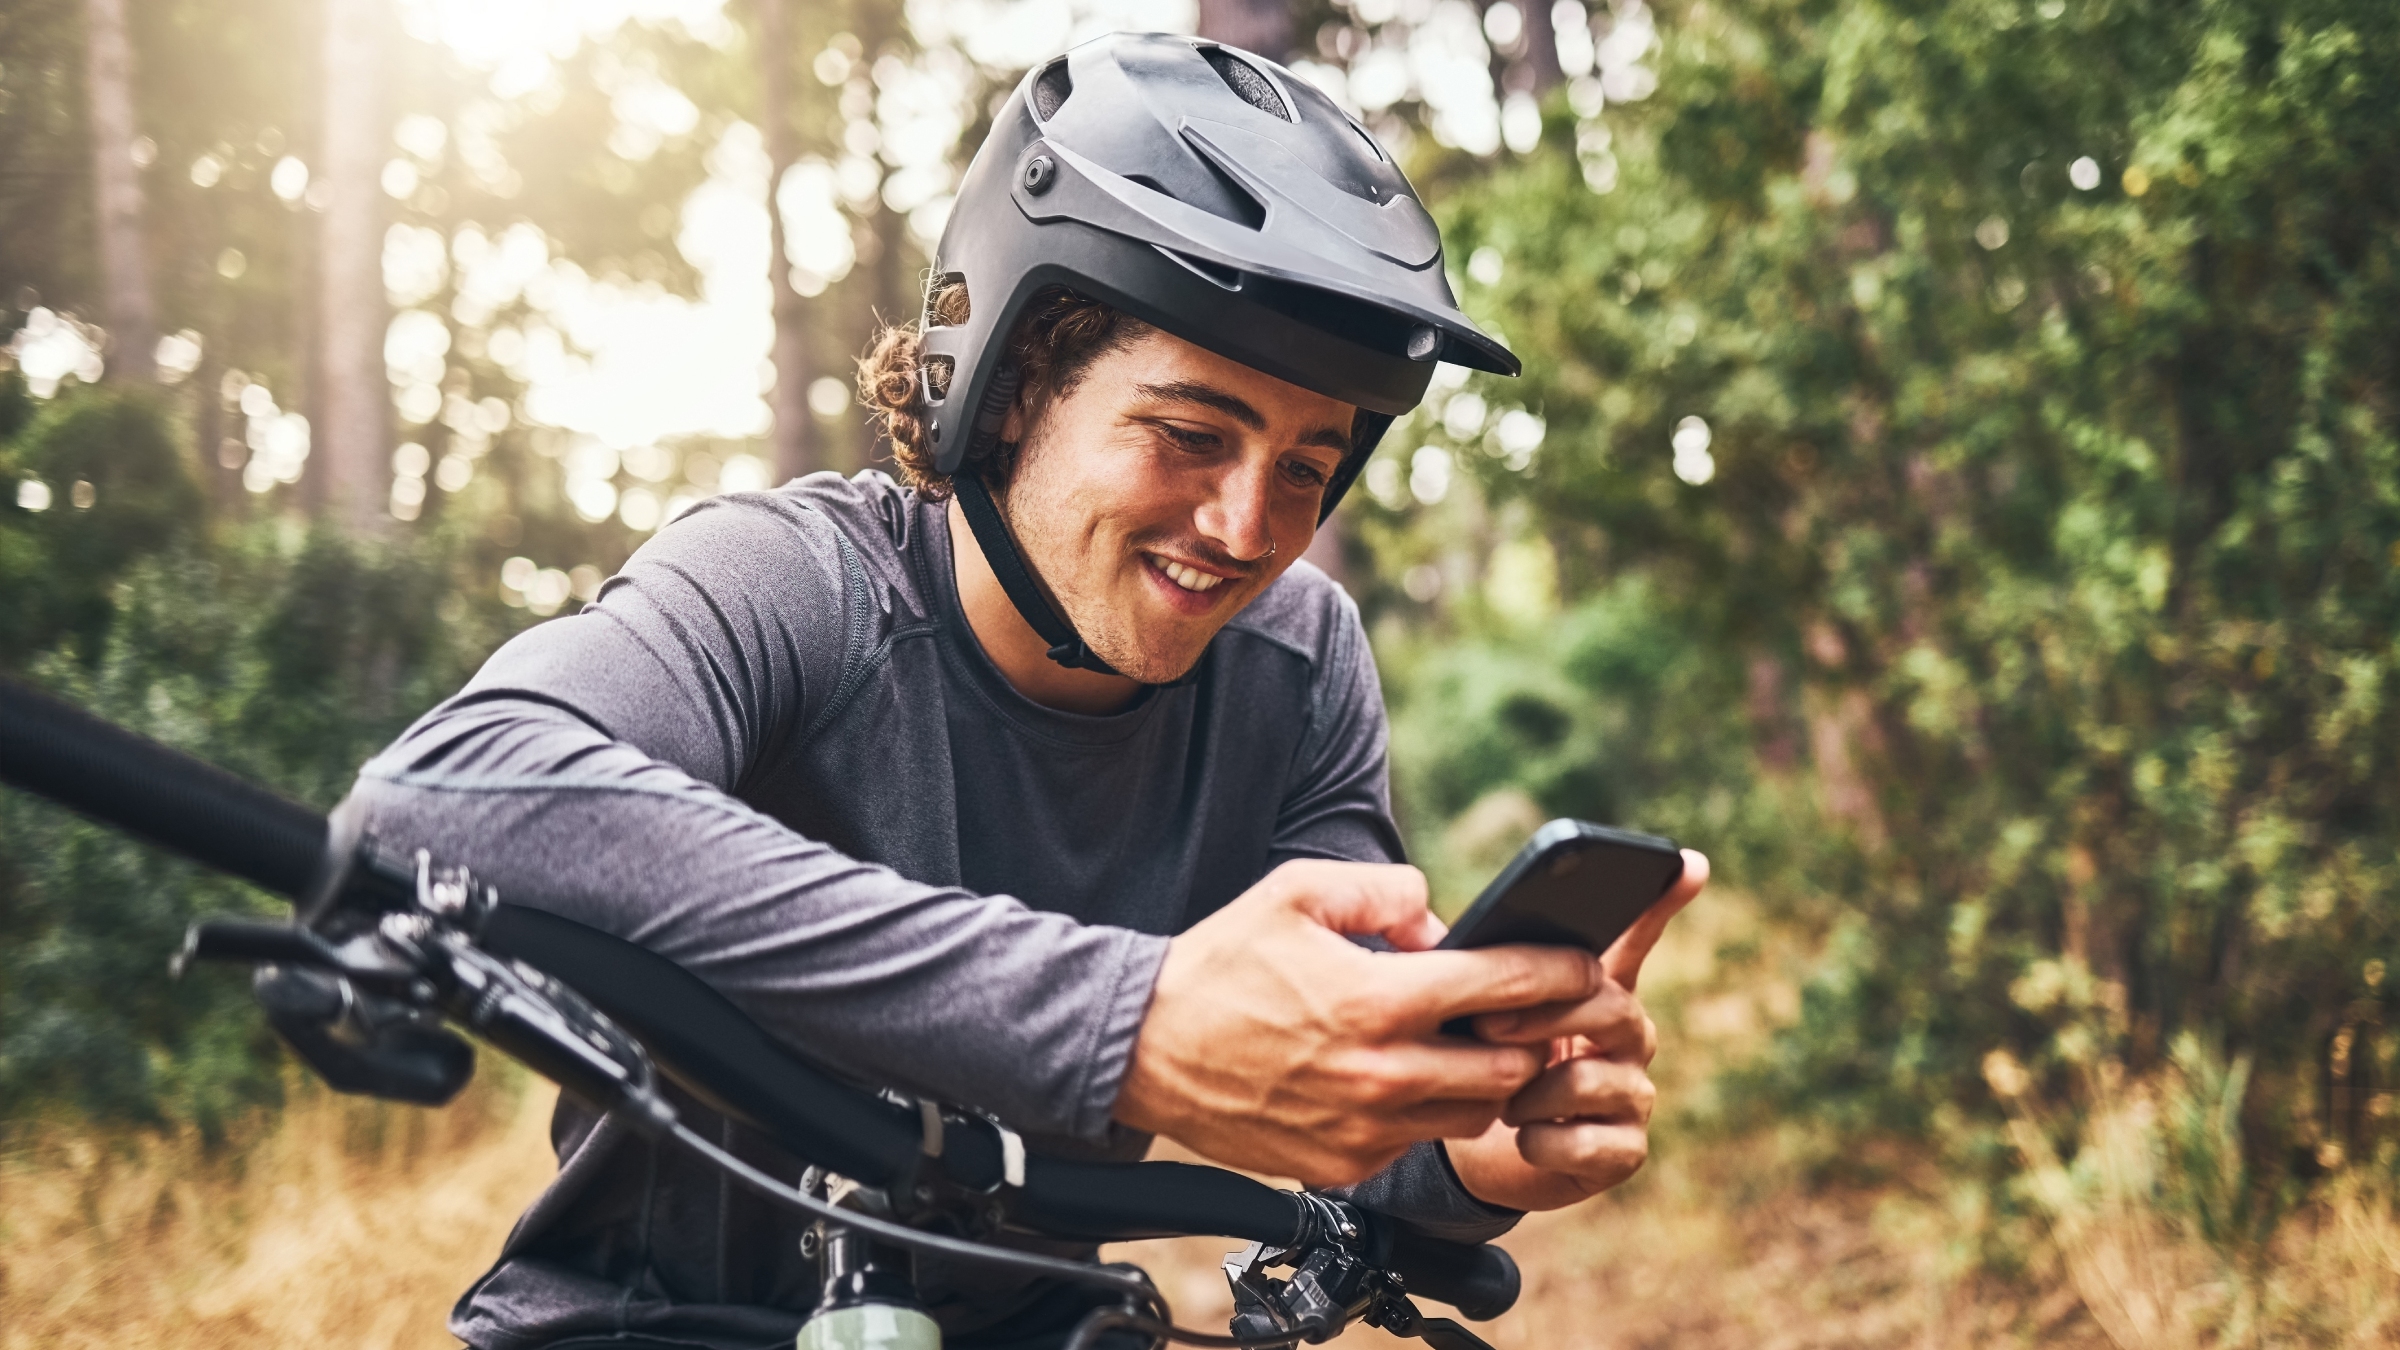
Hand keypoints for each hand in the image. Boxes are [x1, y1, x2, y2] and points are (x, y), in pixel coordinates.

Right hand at [1114, 859, 1607, 1187]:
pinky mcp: (1342, 1165)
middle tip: (1529, 1012)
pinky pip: (1415, 1142)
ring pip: (1472, 1114)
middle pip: (1508, 1066)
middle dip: (1531, 1036)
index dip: (1559, 973)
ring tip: (1465, 1045)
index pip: (1504, 987)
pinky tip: (1398, 1077)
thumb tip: (1440, 918)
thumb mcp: (1296, 891)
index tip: (1584, 965)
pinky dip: (1424, 1112)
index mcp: (1376, 999)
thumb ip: (1383, 889)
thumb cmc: (1219, 965)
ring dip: (1484, 1080)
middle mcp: (1379, 1073)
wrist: (1141, 1046)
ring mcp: (1363, 1128)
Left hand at [1445, 849, 1708, 1210]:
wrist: (1483, 1156)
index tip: (1688, 862)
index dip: (1661, 903)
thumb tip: (1464, 941)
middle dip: (1542, 1014)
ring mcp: (1634, 1096)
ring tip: (1504, 1101)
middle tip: (1486, 1024)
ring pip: (1590, 1079)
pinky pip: (1586, 1142)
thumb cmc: (1488, 1070)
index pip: (1635, 938)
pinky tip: (1526, 1138)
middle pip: (1607, 1005)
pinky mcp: (1626, 1152)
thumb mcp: (1484, 1016)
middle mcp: (1631, 1038)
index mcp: (1598, 993)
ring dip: (1531, 1092)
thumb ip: (1490, 979)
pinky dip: (1541, 1142)